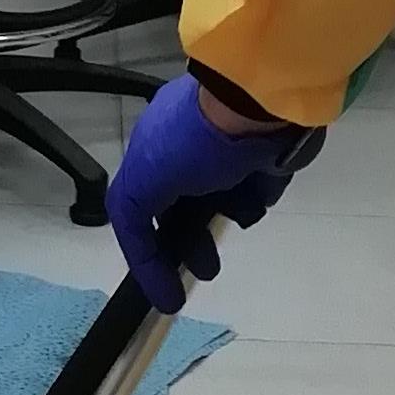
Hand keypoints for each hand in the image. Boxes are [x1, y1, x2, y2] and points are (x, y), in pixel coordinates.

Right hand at [107, 78, 316, 313]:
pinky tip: (251, 202)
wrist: (259, 106)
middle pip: (184, 210)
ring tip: (229, 245)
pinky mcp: (263, 161)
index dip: (148, 251)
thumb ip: (132, 222)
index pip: (142, 209)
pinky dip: (251, 203)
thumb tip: (144, 260)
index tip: (162, 288)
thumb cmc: (196, 141)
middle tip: (203, 272)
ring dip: (219, 223)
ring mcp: (228, 158)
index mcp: (154, 150)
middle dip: (189, 245)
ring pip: (219, 203)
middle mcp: (188, 154)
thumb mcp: (142, 182)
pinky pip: (254, 193)